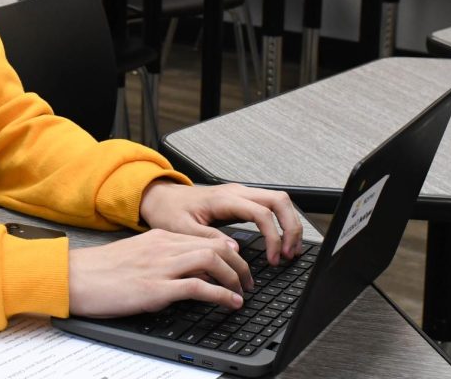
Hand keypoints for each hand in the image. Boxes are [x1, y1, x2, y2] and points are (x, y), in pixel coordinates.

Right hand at [68, 229, 249, 317]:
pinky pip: (198, 287)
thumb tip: (184, 271)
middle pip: (216, 246)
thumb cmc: (100, 271)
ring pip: (212, 261)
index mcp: (159, 238)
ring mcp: (161, 267)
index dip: (230, 250)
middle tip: (248, 280)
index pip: (206, 237)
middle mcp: (164, 247)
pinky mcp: (156, 289)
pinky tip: (230, 303)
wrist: (73, 277)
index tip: (239, 263)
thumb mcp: (136, 255)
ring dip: (234, 278)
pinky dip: (221, 295)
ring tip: (242, 292)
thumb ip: (161, 257)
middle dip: (240, 264)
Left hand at [138, 182, 302, 264]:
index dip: (273, 236)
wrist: (159, 197)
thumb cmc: (168, 211)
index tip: (273, 258)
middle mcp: (236, 192)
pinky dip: (280, 222)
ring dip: (289, 224)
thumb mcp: (181, 229)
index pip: (261, 212)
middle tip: (290, 254)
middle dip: (291, 227)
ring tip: (289, 250)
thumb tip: (234, 249)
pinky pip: (269, 206)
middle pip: (279, 200)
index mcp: (224, 199)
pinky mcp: (240, 200)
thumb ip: (207, 238)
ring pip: (278, 200)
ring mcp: (240, 194)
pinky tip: (280, 241)